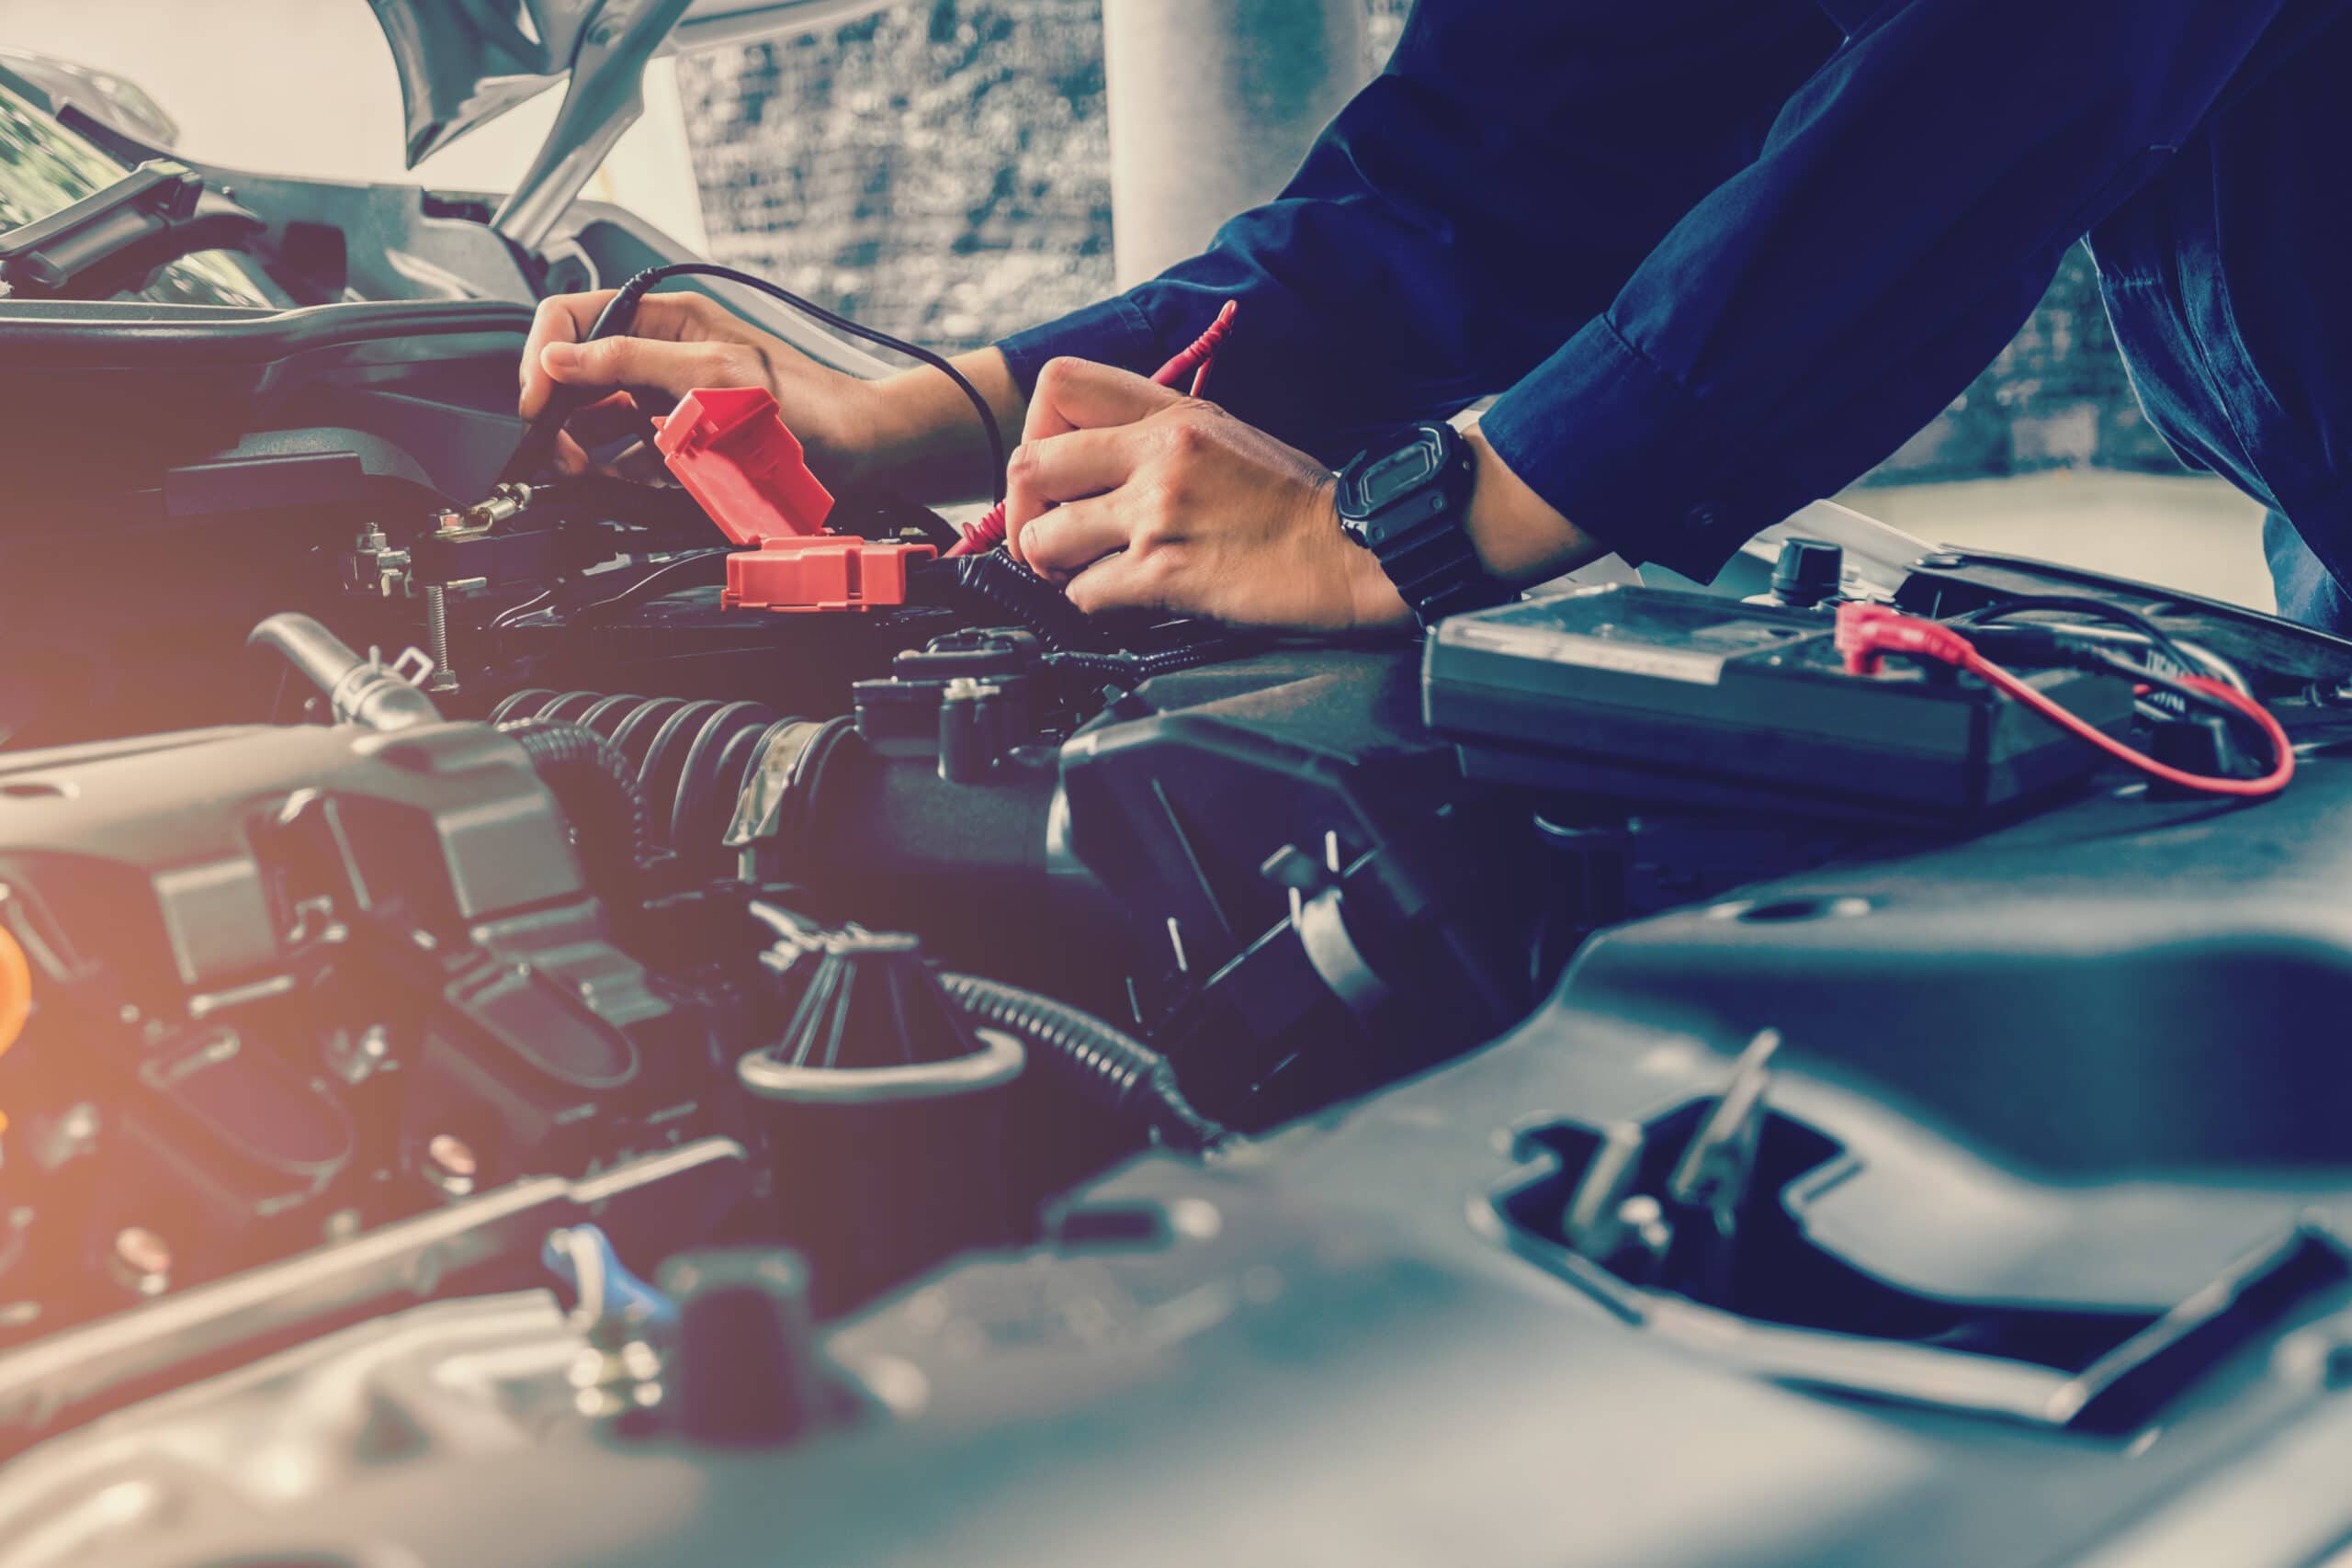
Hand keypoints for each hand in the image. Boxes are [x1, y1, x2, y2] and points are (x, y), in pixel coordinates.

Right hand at [518, 288, 881, 480]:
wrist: (858, 450)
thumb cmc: (804, 402)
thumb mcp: (711, 373)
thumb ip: (631, 360)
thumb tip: (560, 356)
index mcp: (665, 319)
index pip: (575, 320)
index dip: (544, 357)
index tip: (536, 401)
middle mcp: (661, 355)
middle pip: (579, 374)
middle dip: (556, 409)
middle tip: (549, 448)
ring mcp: (668, 400)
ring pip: (597, 419)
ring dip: (579, 444)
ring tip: (576, 468)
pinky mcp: (681, 443)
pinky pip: (629, 454)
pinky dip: (615, 468)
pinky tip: (612, 479)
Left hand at [1004, 357, 1409, 630]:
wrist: (1354, 550)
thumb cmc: (1295, 504)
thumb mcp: (1226, 435)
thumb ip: (1155, 436)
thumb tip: (1091, 458)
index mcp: (1173, 413)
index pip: (1059, 385)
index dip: (1036, 431)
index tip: (1052, 471)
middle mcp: (1160, 453)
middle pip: (1029, 465)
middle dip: (1022, 512)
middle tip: (1047, 535)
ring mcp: (1160, 512)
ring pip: (1044, 537)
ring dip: (1050, 564)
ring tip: (1078, 572)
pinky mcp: (1166, 571)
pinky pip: (1085, 592)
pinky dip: (1090, 603)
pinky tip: (1120, 599)